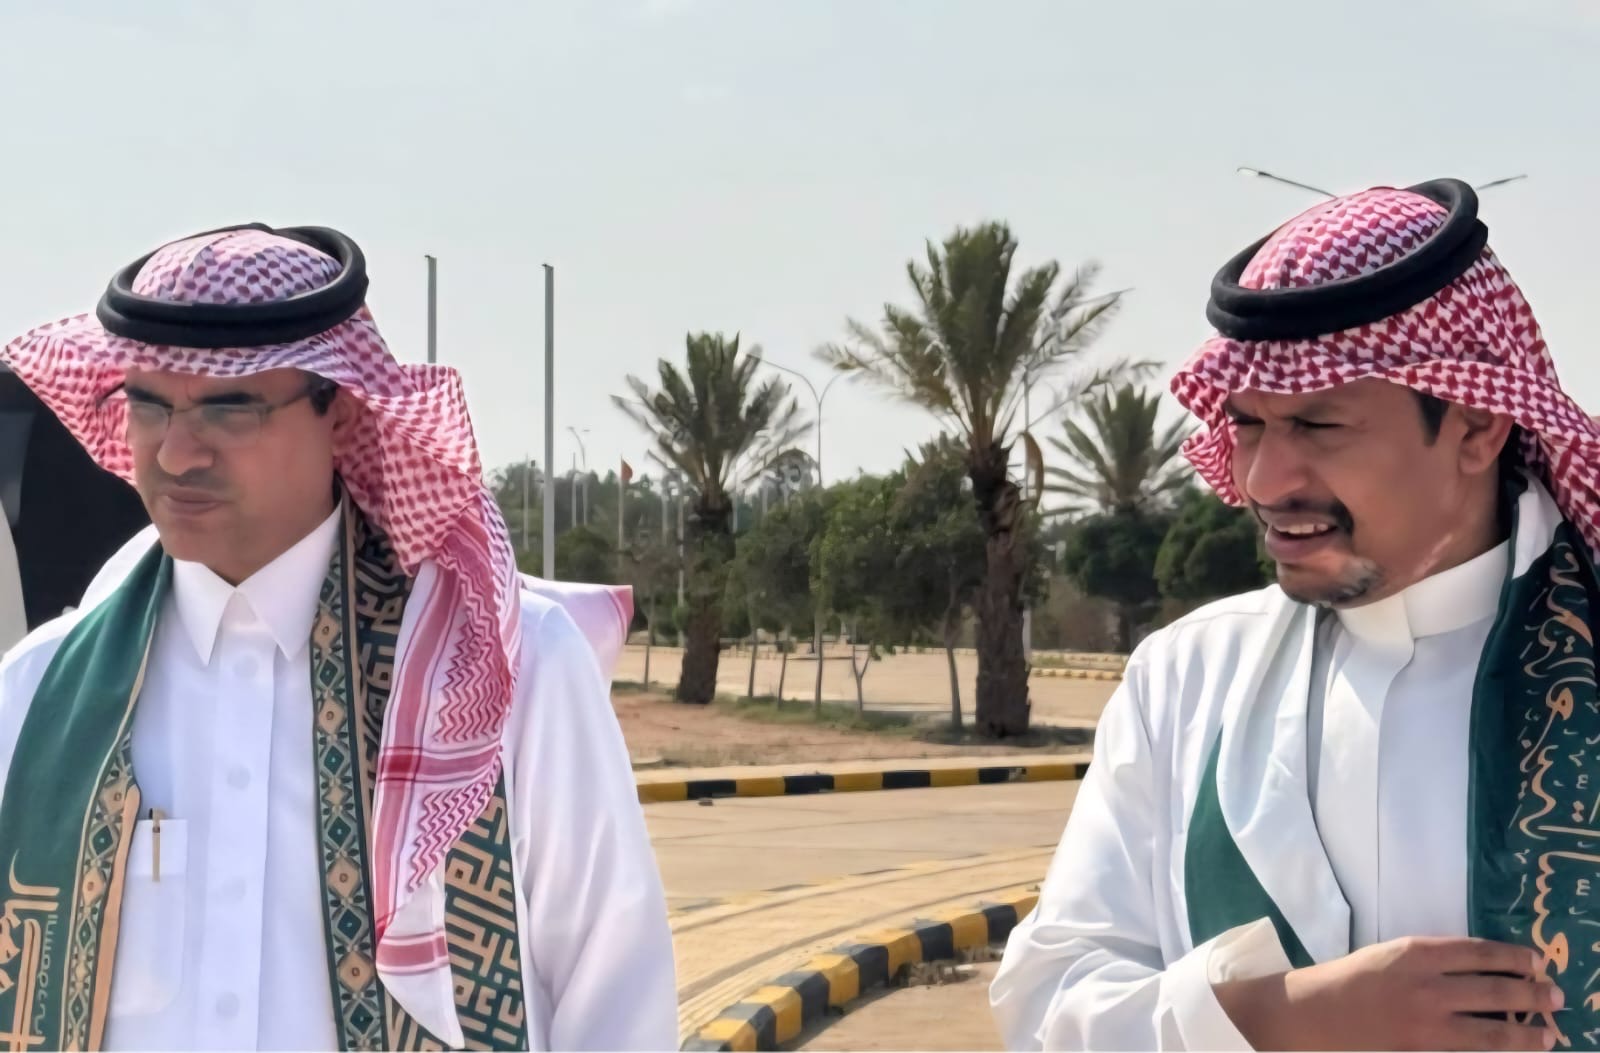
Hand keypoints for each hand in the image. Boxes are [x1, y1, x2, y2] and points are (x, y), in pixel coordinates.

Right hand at [1213, 936, 1559, 1050]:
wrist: (1313, 1013)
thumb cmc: (1351, 979)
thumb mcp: (1392, 954)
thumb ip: (1432, 960)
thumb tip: (1482, 969)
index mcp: (1417, 953)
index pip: (1480, 953)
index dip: (1515, 958)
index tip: (1537, 961)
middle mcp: (1427, 987)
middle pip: (1494, 991)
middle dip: (1531, 995)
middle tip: (1556, 997)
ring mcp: (1426, 1025)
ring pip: (1491, 1032)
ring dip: (1524, 1033)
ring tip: (1547, 1034)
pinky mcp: (1420, 1052)